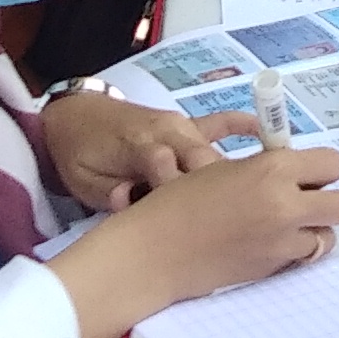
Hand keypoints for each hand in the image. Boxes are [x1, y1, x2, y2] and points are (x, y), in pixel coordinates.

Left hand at [38, 87, 260, 212]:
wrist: (73, 115)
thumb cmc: (79, 155)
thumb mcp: (85, 181)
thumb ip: (109, 193)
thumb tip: (129, 202)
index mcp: (139, 145)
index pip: (167, 166)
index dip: (177, 190)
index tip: (191, 219)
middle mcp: (166, 131)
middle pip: (202, 161)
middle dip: (218, 191)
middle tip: (234, 221)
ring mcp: (179, 125)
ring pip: (214, 153)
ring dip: (233, 178)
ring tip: (256, 202)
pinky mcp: (184, 123)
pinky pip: (219, 123)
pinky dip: (242, 127)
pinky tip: (265, 136)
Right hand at [47, 140, 338, 337]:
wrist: (155, 249)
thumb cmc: (178, 201)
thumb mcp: (222, 168)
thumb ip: (264, 168)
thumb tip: (293, 170)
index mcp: (272, 168)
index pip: (334, 163)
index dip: (323, 169)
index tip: (307, 173)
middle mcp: (285, 203)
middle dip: (330, 201)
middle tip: (306, 200)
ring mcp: (282, 240)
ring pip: (328, 236)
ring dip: (314, 229)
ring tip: (286, 225)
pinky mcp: (273, 267)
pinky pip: (302, 256)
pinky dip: (294, 250)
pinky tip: (269, 243)